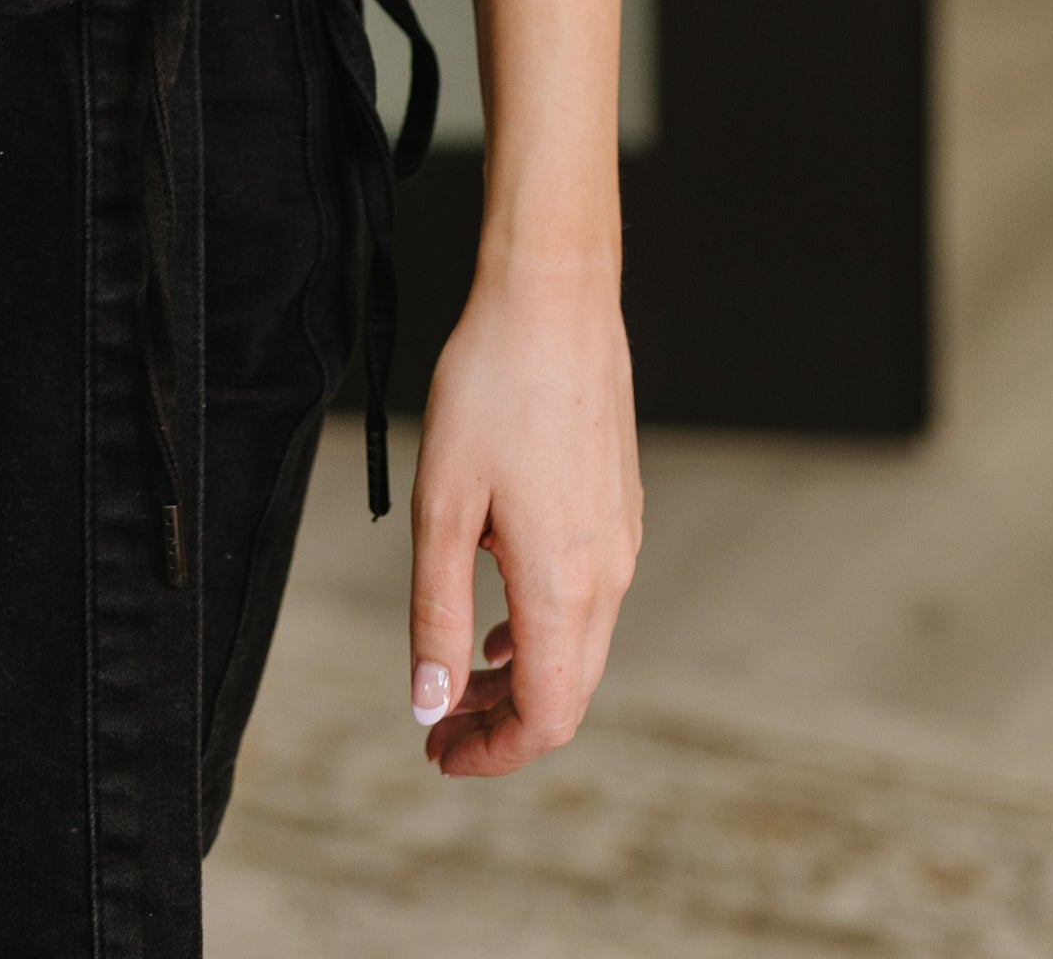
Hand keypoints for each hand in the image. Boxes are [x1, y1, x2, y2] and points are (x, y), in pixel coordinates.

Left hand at [406, 259, 640, 775]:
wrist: (554, 297)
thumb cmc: (489, 390)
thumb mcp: (442, 506)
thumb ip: (438, 613)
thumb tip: (431, 705)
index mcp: (565, 584)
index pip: (546, 716)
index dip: (492, 753)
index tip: (436, 754)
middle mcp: (608, 573)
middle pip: (566, 692)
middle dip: (501, 723)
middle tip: (436, 727)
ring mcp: (621, 539)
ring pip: (578, 646)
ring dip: (519, 675)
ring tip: (457, 672)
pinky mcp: (618, 505)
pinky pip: (588, 598)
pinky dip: (541, 627)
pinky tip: (498, 610)